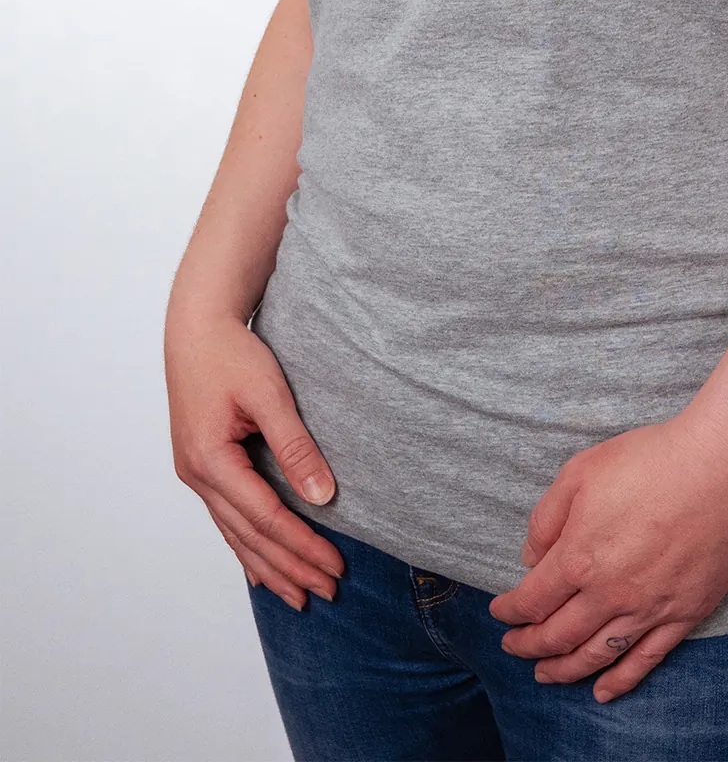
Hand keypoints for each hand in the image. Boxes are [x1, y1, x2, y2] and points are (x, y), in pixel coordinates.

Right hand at [166, 314, 343, 608]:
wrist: (196, 327)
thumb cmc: (232, 353)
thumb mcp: (269, 394)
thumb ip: (295, 445)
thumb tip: (323, 496)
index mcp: (211, 460)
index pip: (265, 517)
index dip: (302, 546)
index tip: (335, 567)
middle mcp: (197, 476)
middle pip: (249, 536)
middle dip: (289, 568)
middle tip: (327, 595)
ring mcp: (195, 474)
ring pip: (235, 534)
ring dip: (268, 566)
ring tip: (299, 596)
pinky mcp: (202, 466)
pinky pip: (226, 519)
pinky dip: (246, 546)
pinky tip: (259, 570)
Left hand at [489, 414, 727, 701]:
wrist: (718, 468)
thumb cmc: (649, 461)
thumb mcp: (580, 471)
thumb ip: (547, 518)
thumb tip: (531, 557)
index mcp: (579, 557)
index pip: (532, 599)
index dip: (509, 611)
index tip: (499, 611)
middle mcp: (609, 593)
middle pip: (558, 635)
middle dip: (528, 645)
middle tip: (513, 647)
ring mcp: (648, 608)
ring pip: (596, 656)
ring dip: (564, 670)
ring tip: (545, 674)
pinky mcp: (683, 614)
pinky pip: (645, 660)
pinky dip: (620, 680)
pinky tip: (602, 691)